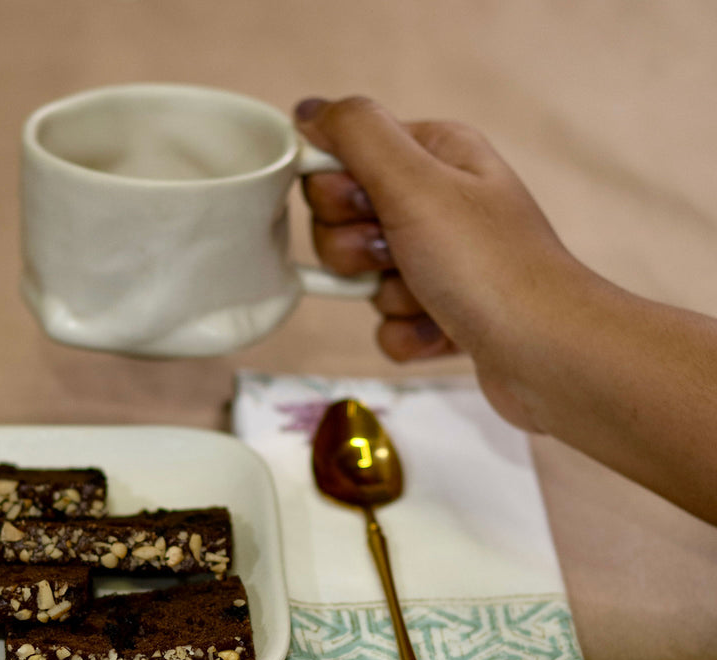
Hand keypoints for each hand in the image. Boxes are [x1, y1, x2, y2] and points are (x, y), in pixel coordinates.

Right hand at [295, 97, 577, 430]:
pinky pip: (387, 323)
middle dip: (358, 251)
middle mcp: (437, 202)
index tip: (365, 208)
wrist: (544, 352)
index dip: (338, 191)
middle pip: (343, 222)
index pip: (344, 157)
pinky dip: (406, 334)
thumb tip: (310, 112)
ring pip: (362, 279)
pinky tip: (443, 329)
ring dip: (388, 297)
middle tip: (399, 255)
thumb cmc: (488, 266)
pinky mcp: (439, 312)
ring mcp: (439, 261)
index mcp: (435, 156)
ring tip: (432, 297)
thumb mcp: (416, 183)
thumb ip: (357, 135)